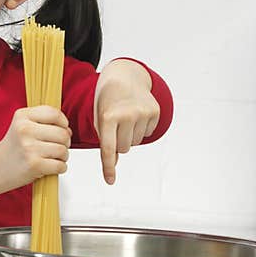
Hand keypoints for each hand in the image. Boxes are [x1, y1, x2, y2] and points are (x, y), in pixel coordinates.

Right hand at [0, 106, 71, 195]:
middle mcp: (25, 130)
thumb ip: (45, 121)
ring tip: (53, 157)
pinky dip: (60, 168)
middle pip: (62, 133)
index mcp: (22, 116)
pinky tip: (51, 167)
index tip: (61, 128)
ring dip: (63, 156)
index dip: (63, 122)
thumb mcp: (23, 124)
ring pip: (63, 150)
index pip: (54, 113)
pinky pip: (60, 165)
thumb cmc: (14, 146)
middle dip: (65, 142)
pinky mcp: (34, 165)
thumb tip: (68, 131)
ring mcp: (29, 148)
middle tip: (57, 146)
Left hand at [94, 60, 159, 184]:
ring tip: (126, 118)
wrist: (124, 75)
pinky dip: (141, 129)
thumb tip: (114, 163)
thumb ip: (105, 140)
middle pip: (123, 149)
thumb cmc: (107, 99)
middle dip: (119, 143)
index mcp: (108, 116)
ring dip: (130, 136)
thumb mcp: (100, 117)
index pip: (108, 148)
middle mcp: (127, 115)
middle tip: (116, 126)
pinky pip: (147, 134)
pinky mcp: (155, 112)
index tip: (110, 180)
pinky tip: (136, 115)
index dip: (108, 167)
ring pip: (136, 142)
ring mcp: (143, 113)